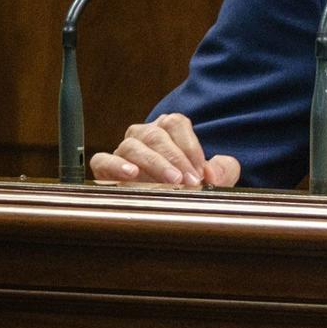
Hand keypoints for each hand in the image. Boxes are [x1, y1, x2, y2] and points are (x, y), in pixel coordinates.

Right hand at [87, 112, 240, 187]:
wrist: (169, 204)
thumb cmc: (191, 184)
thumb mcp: (215, 177)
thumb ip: (223, 170)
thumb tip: (212, 173)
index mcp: (168, 129)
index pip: (176, 123)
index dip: (190, 145)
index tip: (201, 171)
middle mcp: (144, 134)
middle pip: (155, 135)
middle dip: (176, 158)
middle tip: (190, 181)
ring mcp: (124, 149)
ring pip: (132, 146)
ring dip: (154, 163)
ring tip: (170, 180)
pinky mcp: (105, 168)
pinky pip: (103, 160)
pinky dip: (115, 165)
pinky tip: (131, 174)